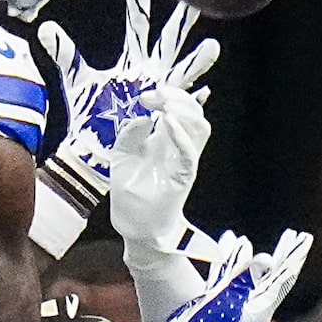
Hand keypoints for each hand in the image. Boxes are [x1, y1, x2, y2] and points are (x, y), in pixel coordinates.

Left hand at [36, 0, 217, 225]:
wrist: (107, 179)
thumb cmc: (101, 135)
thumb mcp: (81, 89)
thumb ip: (67, 58)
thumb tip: (47, 30)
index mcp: (137, 77)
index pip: (139, 36)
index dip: (137, 11)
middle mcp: (157, 92)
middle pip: (172, 53)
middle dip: (181, 30)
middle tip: (191, 3)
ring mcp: (169, 117)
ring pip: (188, 88)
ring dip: (198, 68)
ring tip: (209, 47)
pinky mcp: (175, 147)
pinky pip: (184, 128)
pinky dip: (183, 116)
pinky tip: (190, 98)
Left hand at [107, 82, 213, 264]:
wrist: (133, 225)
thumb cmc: (129, 192)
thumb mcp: (121, 155)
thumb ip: (130, 134)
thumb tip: (145, 118)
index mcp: (165, 139)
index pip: (179, 108)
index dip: (166, 96)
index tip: (144, 97)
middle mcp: (178, 147)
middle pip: (194, 113)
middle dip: (176, 97)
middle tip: (154, 96)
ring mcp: (183, 161)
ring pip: (200, 128)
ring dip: (185, 111)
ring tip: (165, 106)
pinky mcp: (182, 177)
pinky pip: (189, 154)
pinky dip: (181, 135)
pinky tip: (166, 123)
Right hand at [149, 227, 314, 321]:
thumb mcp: (230, 301)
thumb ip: (247, 278)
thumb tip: (267, 259)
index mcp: (261, 308)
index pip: (284, 277)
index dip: (295, 256)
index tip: (304, 238)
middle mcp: (251, 305)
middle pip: (271, 274)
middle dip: (281, 253)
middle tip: (293, 235)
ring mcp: (234, 303)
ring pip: (245, 272)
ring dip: (246, 255)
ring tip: (245, 239)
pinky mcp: (216, 301)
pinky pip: (224, 276)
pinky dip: (226, 260)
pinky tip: (225, 245)